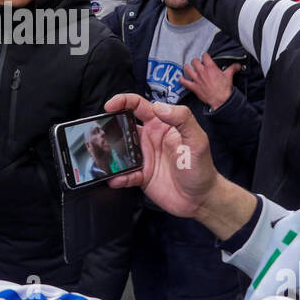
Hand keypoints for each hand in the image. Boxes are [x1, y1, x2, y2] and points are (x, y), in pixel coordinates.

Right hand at [103, 94, 216, 217]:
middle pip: (123, 125)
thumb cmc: (202, 167)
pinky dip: (118, 176)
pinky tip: (116, 179)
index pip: (139, 106)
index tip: (110, 105)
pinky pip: (124, 174)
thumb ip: (182, 119)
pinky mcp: (141, 176)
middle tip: (97, 129)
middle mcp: (149, 139)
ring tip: (100, 155)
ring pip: (119, 150)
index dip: (123, 101)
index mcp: (161, 125)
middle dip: (108, 125)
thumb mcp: (197, 139)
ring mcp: (144, 157)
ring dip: (109, 152)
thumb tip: (158, 106)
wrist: (201, 198)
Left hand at [178, 53, 239, 109]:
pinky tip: (181, 78)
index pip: (205, 56)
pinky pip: (184, 82)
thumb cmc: (224, 89)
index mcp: (211, 67)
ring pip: (187, 69)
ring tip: (188, 67)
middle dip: (195, 61)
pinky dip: (181, 79)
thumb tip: (237, 65)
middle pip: (194, 61)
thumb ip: (232, 68)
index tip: (205, 57)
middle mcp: (202, 72)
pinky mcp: (193, 87)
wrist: (220, 99)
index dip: (205, 56)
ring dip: (187, 67)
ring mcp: (197, 79)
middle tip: (197, 63)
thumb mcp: (229, 76)